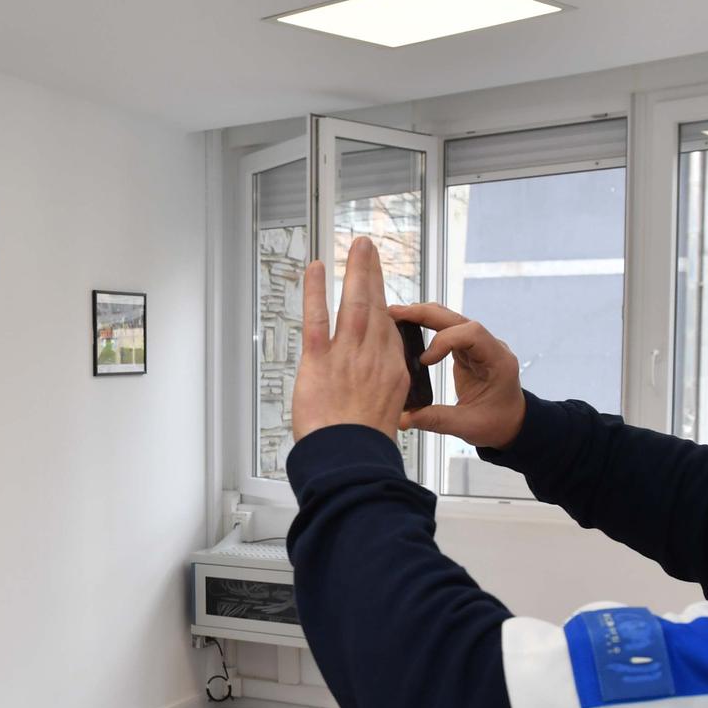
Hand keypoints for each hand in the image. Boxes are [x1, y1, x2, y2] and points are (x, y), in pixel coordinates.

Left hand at [291, 239, 407, 443]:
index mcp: (391, 373)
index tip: (379, 290)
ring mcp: (348, 356)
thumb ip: (379, 395)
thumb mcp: (385, 418)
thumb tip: (371, 392)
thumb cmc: (362, 447)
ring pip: (355, 303)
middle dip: (373, 274)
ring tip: (357, 247)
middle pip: (378, 307)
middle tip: (369, 250)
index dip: (384, 307)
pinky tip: (316, 270)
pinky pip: (318, 318)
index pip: (388, 331)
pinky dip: (316, 291)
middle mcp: (374, 358)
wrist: (351, 459)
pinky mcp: (321, 361)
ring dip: (356, 271)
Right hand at [391, 302, 526, 448]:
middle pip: (457, 319)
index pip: (472, 333)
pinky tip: (408, 325)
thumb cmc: (497, 423)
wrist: (511, 423)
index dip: (444, 341)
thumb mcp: (467, 426)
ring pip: (450, 320)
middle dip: (425, 314)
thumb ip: (435, 420)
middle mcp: (489, 347)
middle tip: (395, 314)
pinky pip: (446, 330)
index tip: (425, 361)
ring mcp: (478, 346)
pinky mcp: (467, 350)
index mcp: (498, 361)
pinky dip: (426, 325)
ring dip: (424, 316)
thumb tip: (402, 418)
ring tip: (396, 316)